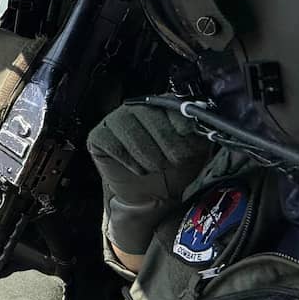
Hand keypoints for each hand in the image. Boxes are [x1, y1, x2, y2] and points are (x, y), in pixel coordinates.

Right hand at [87, 103, 209, 258]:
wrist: (153, 196)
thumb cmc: (173, 170)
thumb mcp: (194, 150)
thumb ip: (198, 132)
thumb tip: (200, 123)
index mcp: (161, 105)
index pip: (169, 103)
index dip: (180, 123)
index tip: (189, 141)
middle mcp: (136, 107)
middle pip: (149, 115)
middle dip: (166, 143)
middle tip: (175, 161)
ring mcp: (115, 120)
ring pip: (130, 130)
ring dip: (148, 154)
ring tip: (157, 168)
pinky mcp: (98, 137)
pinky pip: (112, 144)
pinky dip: (128, 160)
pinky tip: (138, 170)